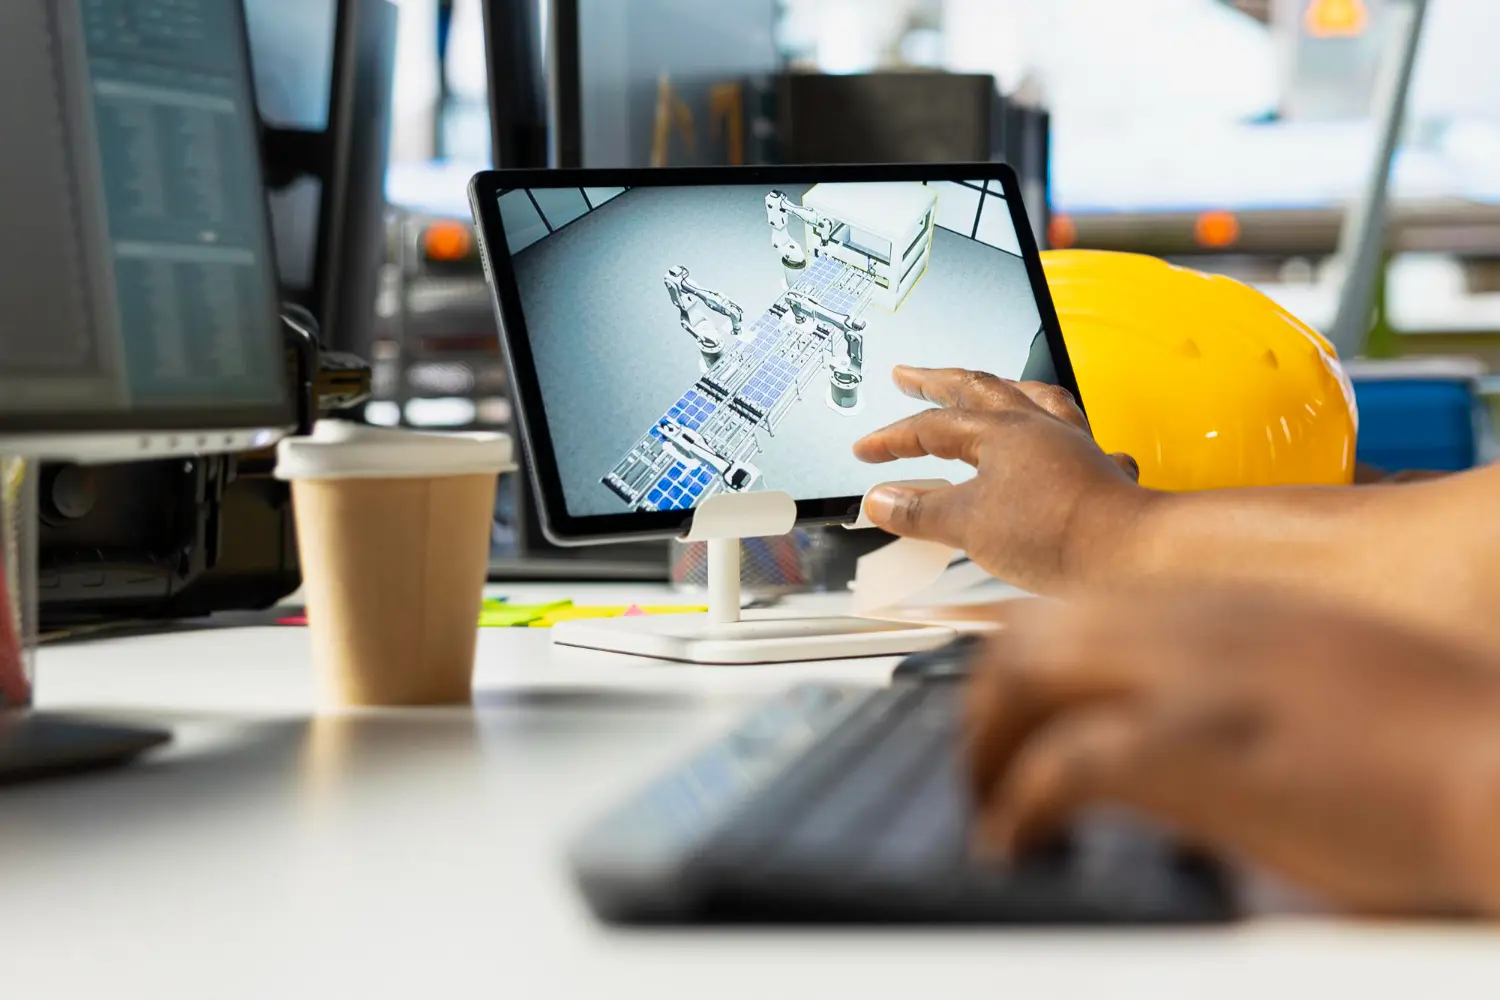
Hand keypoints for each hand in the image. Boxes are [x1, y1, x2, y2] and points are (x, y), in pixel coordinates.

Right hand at [852, 366, 1145, 591]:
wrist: (1128, 554)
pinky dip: (1055, 433)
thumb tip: (881, 500)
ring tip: (985, 386)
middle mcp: (1038, 427)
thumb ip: (920, 510)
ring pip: (1032, 398)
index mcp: (1000, 432)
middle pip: (980, 389)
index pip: (932, 427)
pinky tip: (1056, 441)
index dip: (893, 438)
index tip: (867, 452)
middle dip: (938, 381)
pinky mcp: (1097, 471)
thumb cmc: (1057, 533)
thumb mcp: (968, 525)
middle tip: (911, 374)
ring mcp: (1072, 445)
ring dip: (1000, 389)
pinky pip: (1074, 436)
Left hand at [965, 588, 1499, 915]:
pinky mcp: (1205, 745)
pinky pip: (1065, 762)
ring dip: (986, 748)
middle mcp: (1201, 625)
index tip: (1008, 718)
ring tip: (987, 811)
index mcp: (1230, 612)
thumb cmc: (1439, 743)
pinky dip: (1018, 804)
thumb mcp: (1321, 681)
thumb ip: (1242, 684)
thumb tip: (1181, 726)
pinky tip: (1014, 844)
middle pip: (1032, 634)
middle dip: (985, 706)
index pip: (1081, 610)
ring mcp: (1198, 677)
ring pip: (1027, 676)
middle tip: (979, 772)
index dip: (1024, 666)